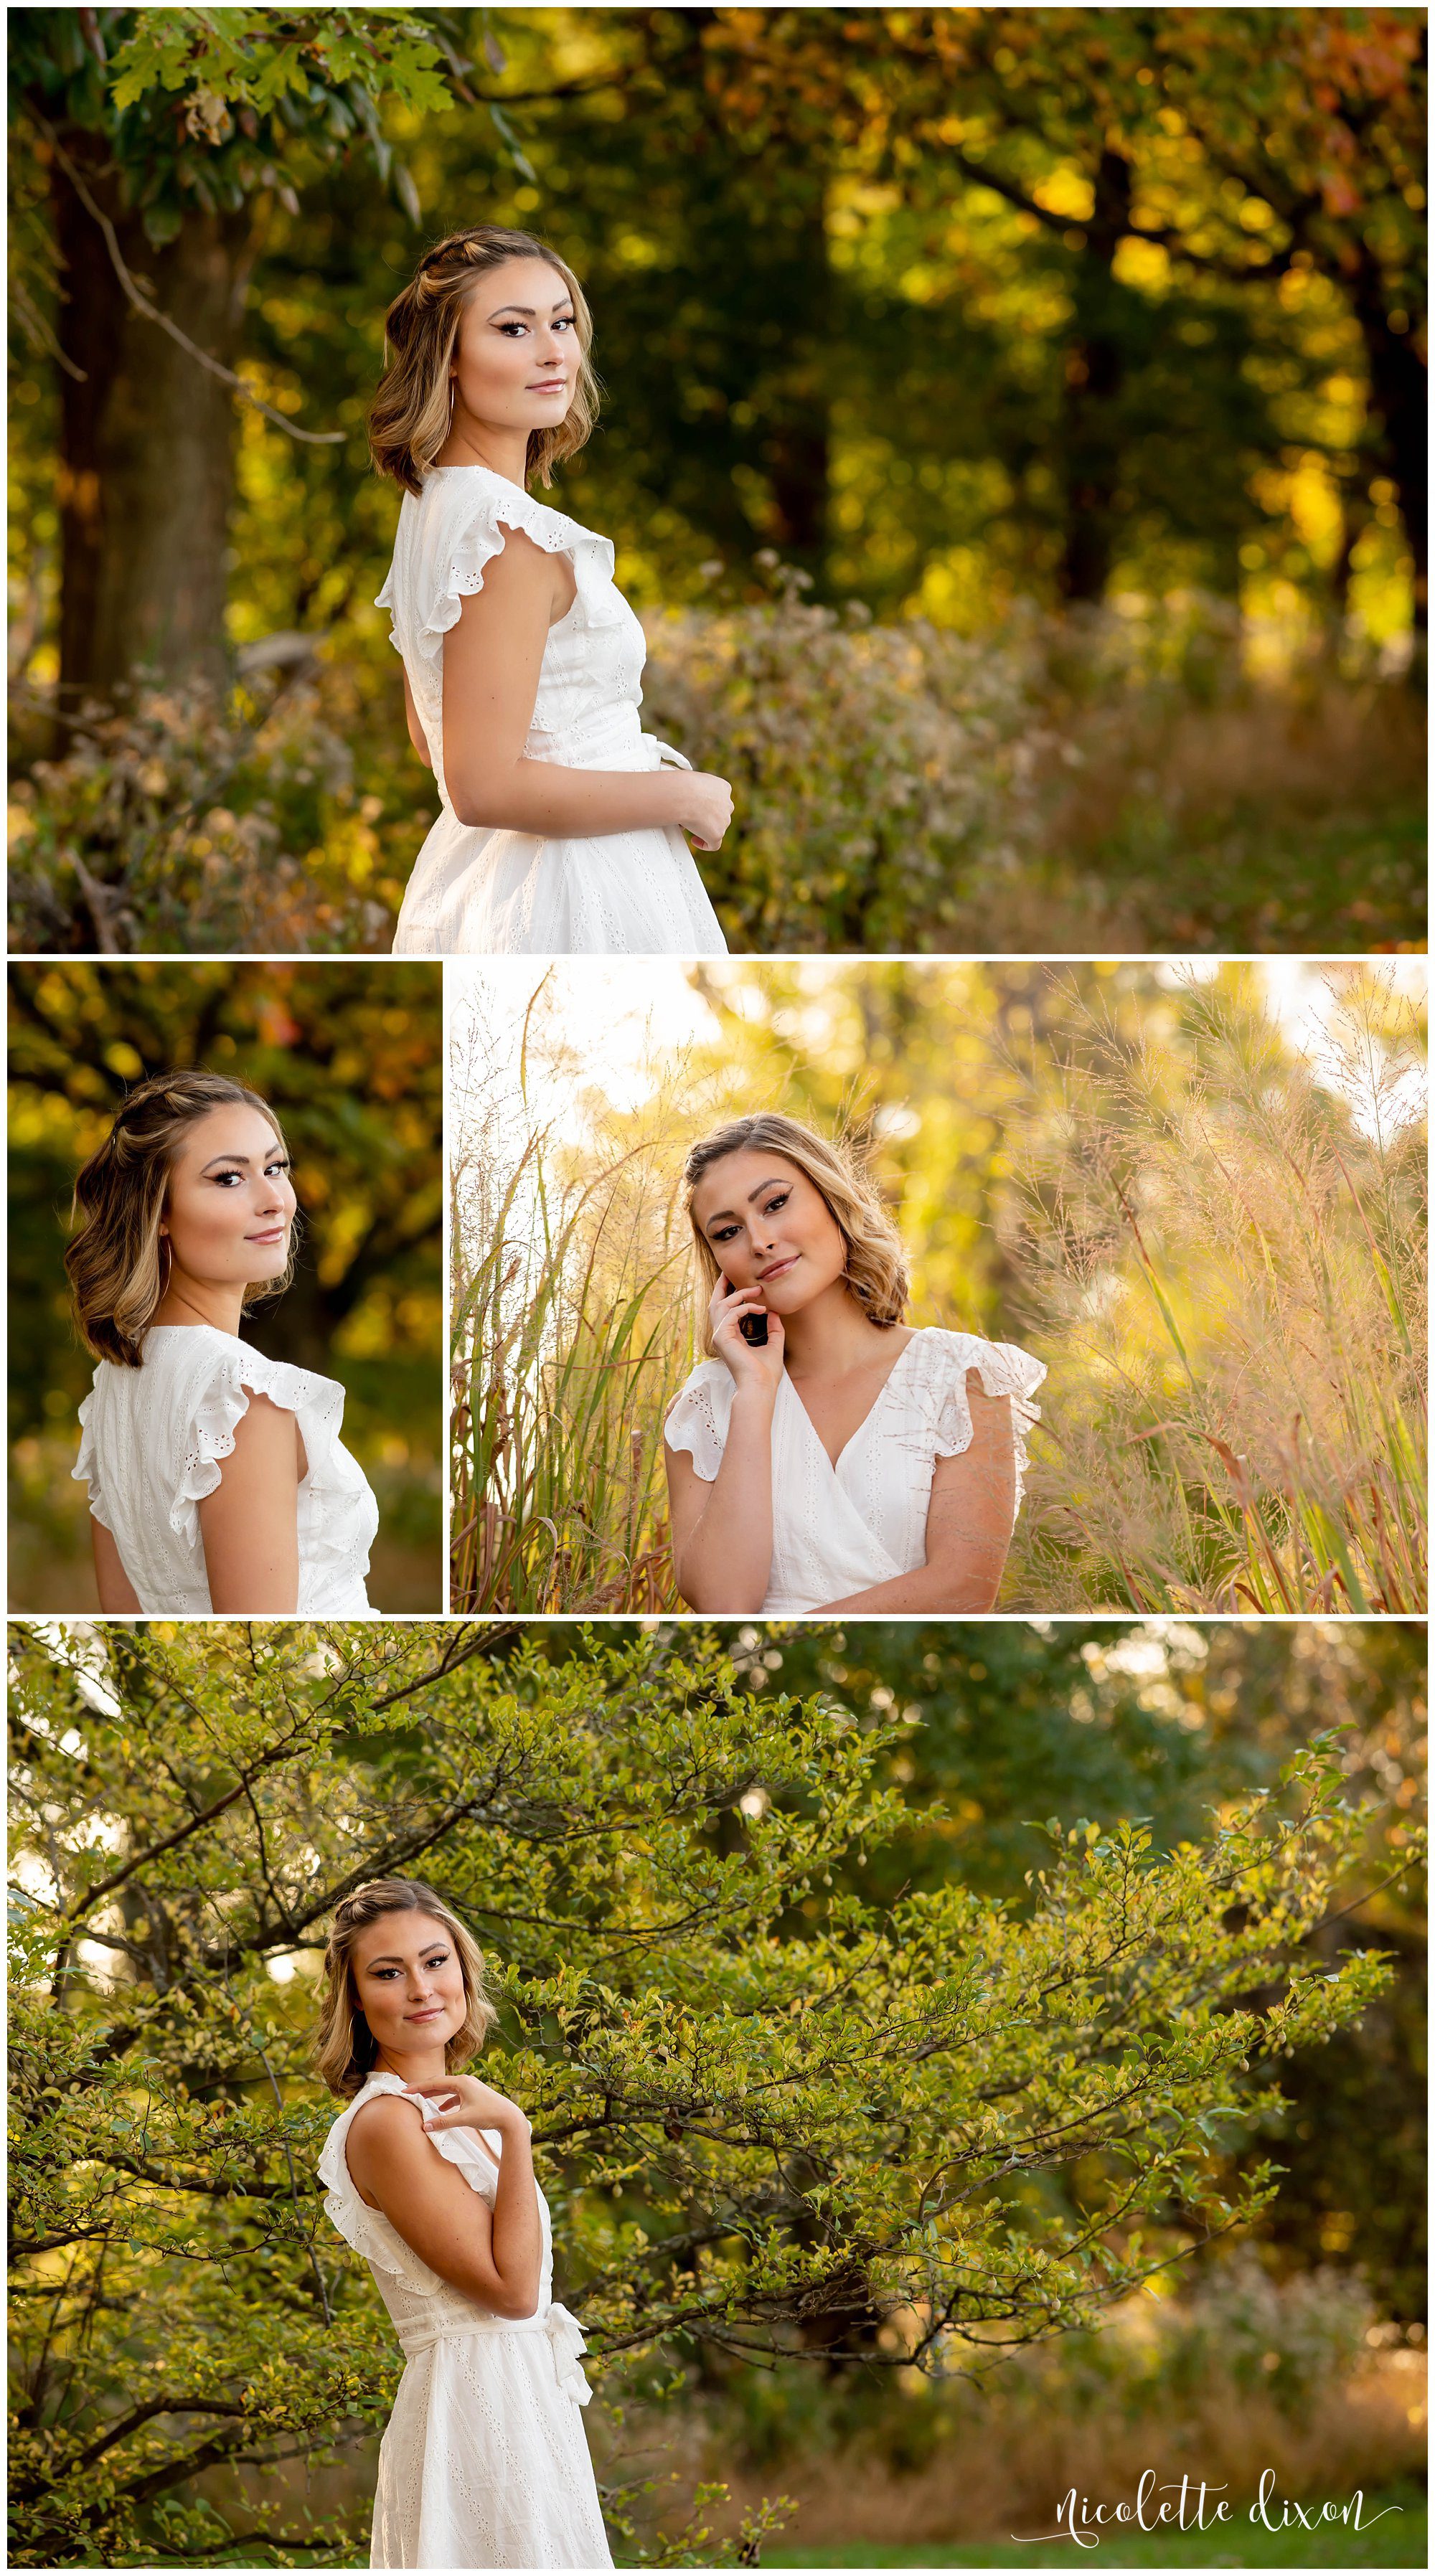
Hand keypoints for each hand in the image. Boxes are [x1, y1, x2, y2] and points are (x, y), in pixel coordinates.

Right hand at [404, 2071, 530, 2139]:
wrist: (509, 2117)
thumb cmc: (489, 2114)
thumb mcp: (464, 2119)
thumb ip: (444, 2122)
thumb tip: (426, 2126)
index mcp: (462, 2082)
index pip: (435, 2082)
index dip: (418, 2087)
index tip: (405, 2090)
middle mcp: (465, 2081)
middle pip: (439, 2082)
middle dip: (424, 2088)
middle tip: (409, 2092)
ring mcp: (470, 2087)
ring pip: (447, 2089)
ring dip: (434, 2094)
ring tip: (422, 2099)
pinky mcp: (473, 2095)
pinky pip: (455, 2095)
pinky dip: (446, 2101)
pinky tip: (442, 2109)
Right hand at [675, 771, 733, 850]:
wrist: (682, 795)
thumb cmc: (682, 785)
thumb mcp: (692, 780)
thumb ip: (694, 790)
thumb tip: (686, 799)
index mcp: (723, 788)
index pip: (721, 799)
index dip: (711, 805)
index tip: (700, 808)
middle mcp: (727, 804)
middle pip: (721, 815)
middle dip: (709, 818)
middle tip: (695, 819)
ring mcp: (724, 820)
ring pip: (717, 828)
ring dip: (705, 829)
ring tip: (690, 827)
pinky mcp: (717, 833)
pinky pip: (714, 844)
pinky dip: (704, 844)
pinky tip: (694, 839)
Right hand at [709, 1273, 785, 1395]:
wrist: (760, 1387)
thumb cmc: (766, 1373)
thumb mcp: (774, 1345)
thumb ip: (773, 1328)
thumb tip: (774, 1312)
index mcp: (730, 1337)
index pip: (725, 1311)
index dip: (729, 1295)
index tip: (738, 1283)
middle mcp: (721, 1335)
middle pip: (715, 1304)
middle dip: (722, 1287)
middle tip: (729, 1272)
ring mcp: (719, 1336)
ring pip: (722, 1305)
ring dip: (740, 1295)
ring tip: (757, 1291)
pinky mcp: (722, 1337)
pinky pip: (731, 1313)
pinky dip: (746, 1307)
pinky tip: (761, 1309)